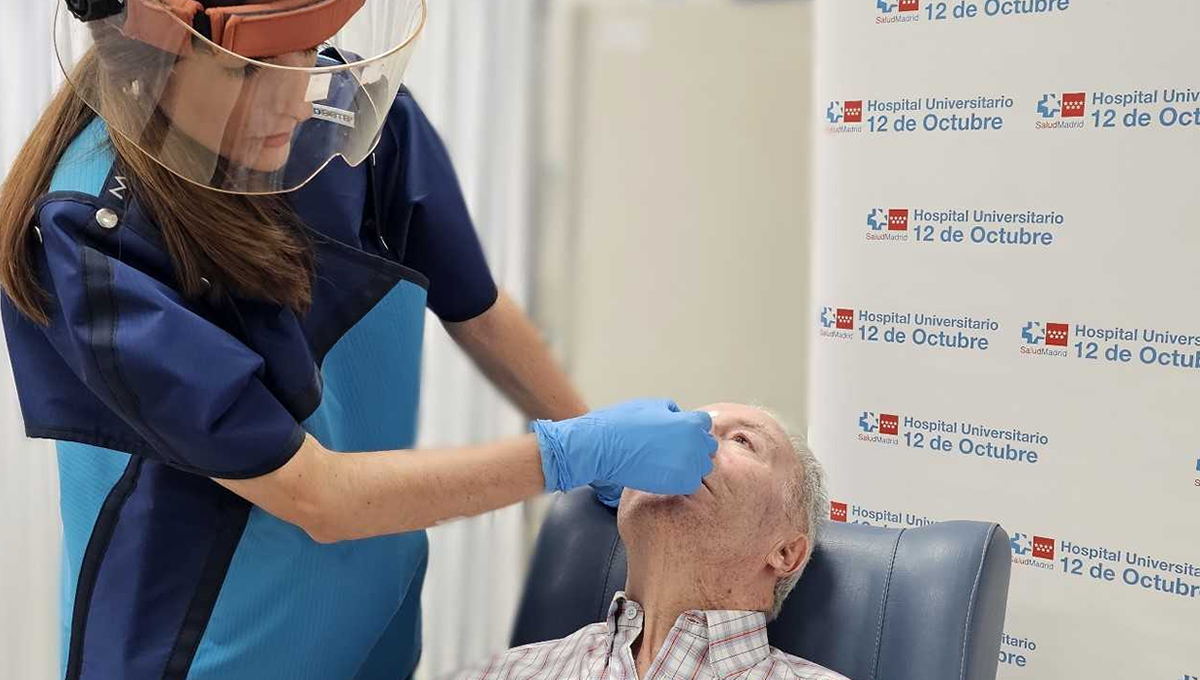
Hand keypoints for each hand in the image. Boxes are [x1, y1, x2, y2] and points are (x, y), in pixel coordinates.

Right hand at [532, 398, 717, 499]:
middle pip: (707, 448)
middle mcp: (694, 443)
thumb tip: (679, 416)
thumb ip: (672, 411)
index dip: (693, 430)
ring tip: (668, 465)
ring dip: (689, 466)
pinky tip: (663, 476)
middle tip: (674, 452)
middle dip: (694, 448)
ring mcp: (688, 464)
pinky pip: (691, 484)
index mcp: (689, 422)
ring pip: (701, 467)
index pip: (705, 426)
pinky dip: (680, 482)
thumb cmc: (622, 424)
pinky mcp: (680, 483)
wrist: (602, 446)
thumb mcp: (651, 405)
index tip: (682, 437)